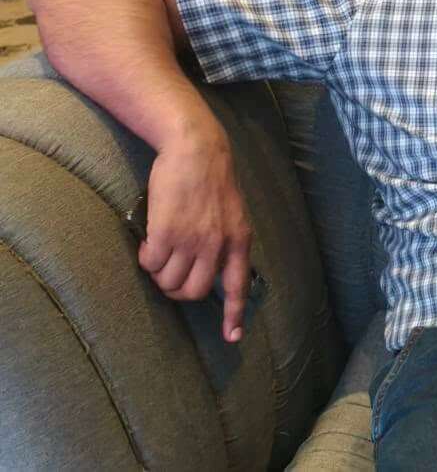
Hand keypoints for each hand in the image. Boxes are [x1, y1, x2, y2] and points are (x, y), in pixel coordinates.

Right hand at [138, 134, 253, 341]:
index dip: (233, 314)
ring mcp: (192, 241)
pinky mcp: (167, 233)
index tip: (232, 337)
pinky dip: (146, 260)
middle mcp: (218, 245)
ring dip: (159, 275)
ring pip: (170, 281)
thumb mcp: (232, 213)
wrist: (197, 151)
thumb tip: (213, 268)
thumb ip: (226, 240)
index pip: (238, 286)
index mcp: (239, 241)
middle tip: (168, 275)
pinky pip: (152, 264)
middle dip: (177, 290)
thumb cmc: (211, 180)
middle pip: (195, 292)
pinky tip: (148, 244)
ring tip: (158, 255)